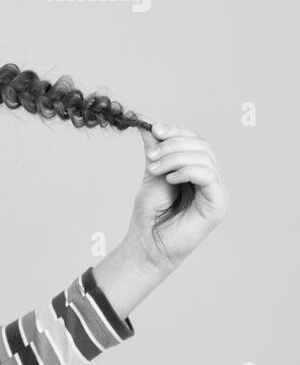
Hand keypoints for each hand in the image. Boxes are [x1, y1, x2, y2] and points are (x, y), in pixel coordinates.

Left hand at [127, 119, 228, 272]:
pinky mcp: (218, 205)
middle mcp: (211, 179)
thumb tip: (146, 121)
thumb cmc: (150, 214)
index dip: (176, 131)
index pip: (195, 140)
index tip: (153, 129)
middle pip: (202, 146)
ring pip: (205, 158)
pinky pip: (208, 176)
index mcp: (197, 170)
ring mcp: (217, 192)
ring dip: (175, 158)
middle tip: (150, 157)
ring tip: (154, 170)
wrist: (146, 244)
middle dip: (173, 145)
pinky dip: (187, 171)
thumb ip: (155, 149)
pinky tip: (169, 179)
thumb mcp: (152, 173)